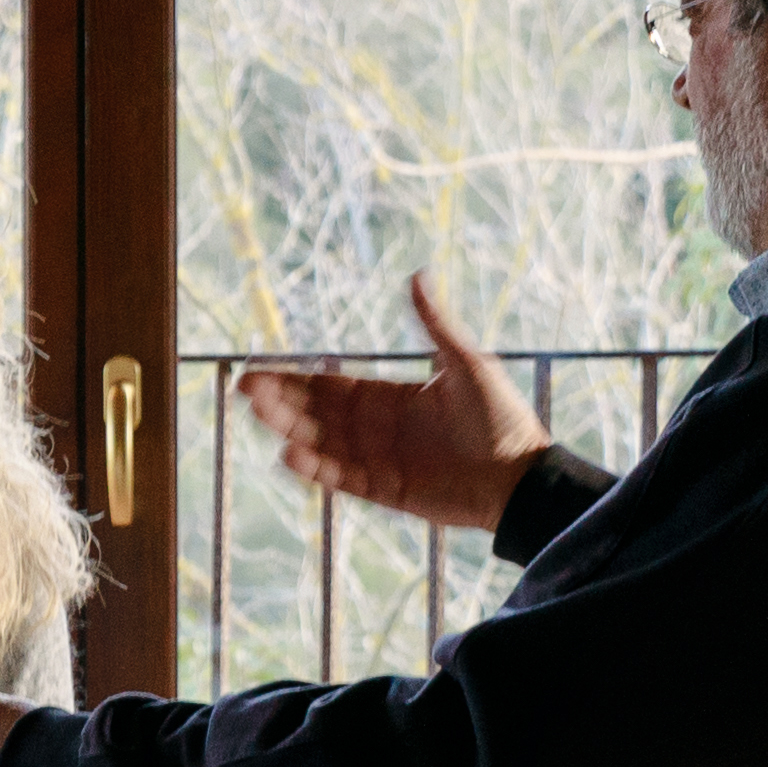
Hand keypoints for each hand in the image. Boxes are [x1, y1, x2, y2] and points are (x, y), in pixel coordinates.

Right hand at [235, 272, 551, 535]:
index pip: (331, 387)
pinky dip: (319, 469)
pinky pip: (345, 480)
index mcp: (391, 398)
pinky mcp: (388, 492)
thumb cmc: (503, 419)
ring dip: (292, 431)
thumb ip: (435, 324)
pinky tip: (292, 455)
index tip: (259, 372)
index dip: (294, 379)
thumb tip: (417, 274)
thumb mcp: (467, 363)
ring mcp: (380, 462)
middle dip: (282, 402)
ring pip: (323, 445)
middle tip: (244, 390)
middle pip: (318, 414)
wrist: (523, 478)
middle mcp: (377, 430)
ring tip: (260, 416)